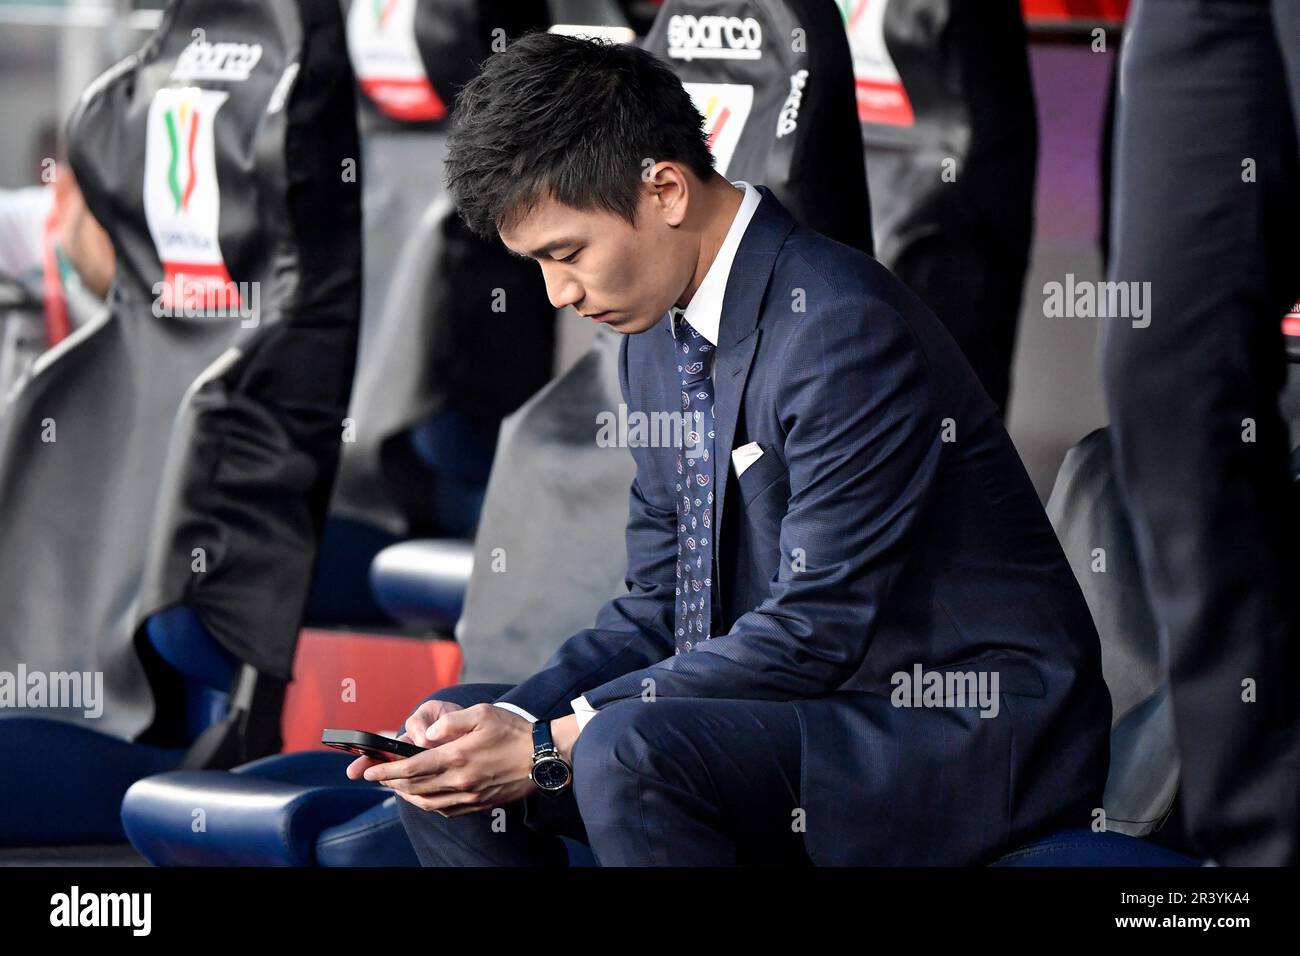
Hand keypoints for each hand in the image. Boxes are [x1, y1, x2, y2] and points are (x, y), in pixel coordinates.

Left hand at [358, 703, 539, 816]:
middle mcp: (460, 781)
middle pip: (415, 787)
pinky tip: (425, 796)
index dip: (388, 770)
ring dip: (407, 795)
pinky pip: (445, 810)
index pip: (412, 767)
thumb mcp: (482, 713)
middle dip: (392, 783)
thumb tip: (426, 733)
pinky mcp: (478, 804)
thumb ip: (450, 722)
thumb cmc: (513, 731)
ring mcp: (469, 796)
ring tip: (397, 786)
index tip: (370, 771)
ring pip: (427, 802)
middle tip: (379, 777)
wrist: (543, 758)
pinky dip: (428, 804)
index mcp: (457, 756)